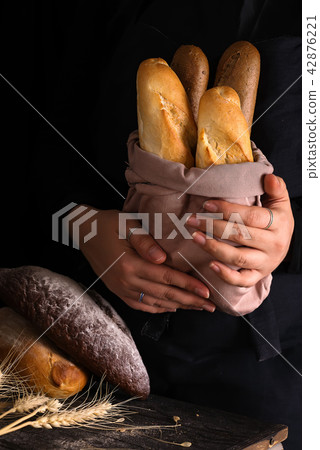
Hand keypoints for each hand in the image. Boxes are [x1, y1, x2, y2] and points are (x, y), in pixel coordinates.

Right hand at [74, 209, 213, 312]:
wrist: (83, 231)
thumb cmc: (108, 224)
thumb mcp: (127, 225)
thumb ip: (145, 242)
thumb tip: (162, 259)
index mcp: (130, 265)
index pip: (166, 278)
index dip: (188, 286)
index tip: (206, 293)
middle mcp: (126, 281)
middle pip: (164, 294)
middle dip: (189, 301)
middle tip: (209, 307)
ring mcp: (121, 288)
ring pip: (154, 302)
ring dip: (178, 306)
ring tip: (196, 308)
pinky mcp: (117, 290)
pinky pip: (140, 304)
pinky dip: (157, 308)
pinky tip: (170, 308)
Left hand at [186, 174, 293, 286]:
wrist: (285, 244)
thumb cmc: (277, 219)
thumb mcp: (280, 202)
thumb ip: (276, 188)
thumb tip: (268, 177)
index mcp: (279, 223)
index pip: (251, 216)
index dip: (227, 210)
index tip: (206, 204)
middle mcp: (274, 245)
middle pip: (240, 236)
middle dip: (213, 226)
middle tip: (192, 220)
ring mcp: (266, 263)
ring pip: (238, 258)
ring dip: (214, 248)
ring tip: (195, 237)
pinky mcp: (258, 276)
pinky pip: (242, 280)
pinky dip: (226, 275)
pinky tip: (210, 265)